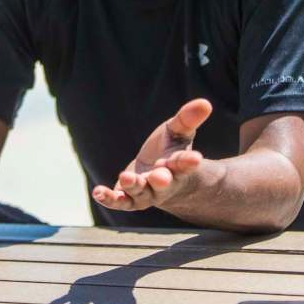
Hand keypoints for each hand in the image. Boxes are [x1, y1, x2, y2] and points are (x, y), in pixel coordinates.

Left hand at [92, 98, 211, 211]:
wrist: (160, 177)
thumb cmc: (170, 151)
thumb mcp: (178, 131)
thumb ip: (188, 119)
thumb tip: (205, 102)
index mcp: (178, 167)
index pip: (184, 163)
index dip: (189, 161)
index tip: (195, 159)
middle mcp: (164, 184)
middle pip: (163, 183)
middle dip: (161, 180)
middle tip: (160, 176)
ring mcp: (146, 193)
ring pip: (140, 192)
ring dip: (133, 186)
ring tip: (126, 177)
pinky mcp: (128, 198)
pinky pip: (120, 201)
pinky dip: (109, 198)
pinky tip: (98, 192)